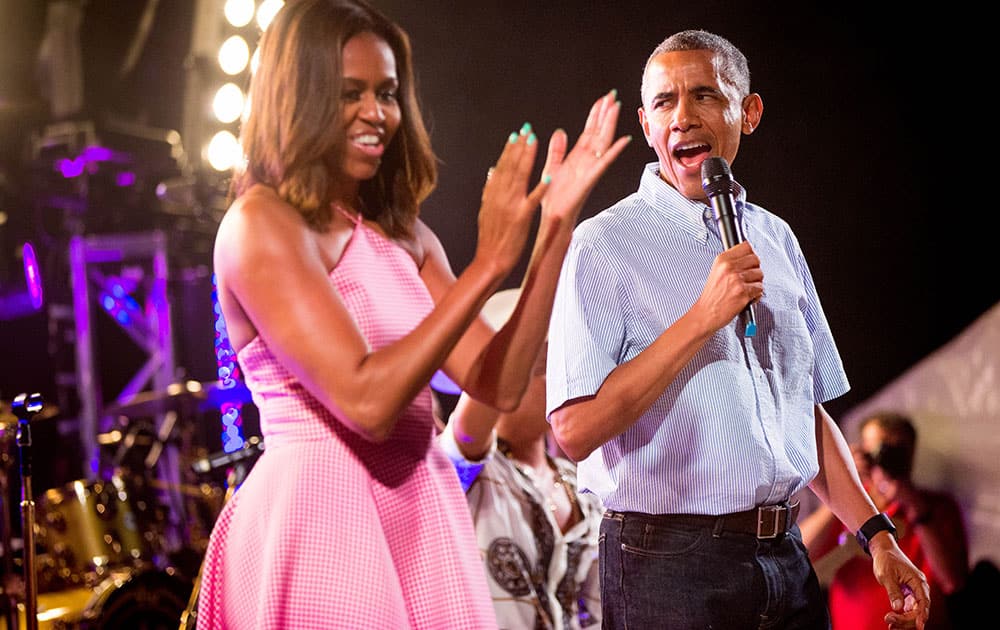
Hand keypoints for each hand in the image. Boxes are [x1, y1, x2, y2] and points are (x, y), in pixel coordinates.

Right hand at [474, 124, 549, 276]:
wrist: (490, 259)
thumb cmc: (490, 238)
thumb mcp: (485, 210)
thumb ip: (489, 190)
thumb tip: (491, 171)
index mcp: (492, 195)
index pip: (501, 167)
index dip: (509, 150)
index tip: (515, 135)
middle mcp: (500, 197)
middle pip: (510, 167)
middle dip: (519, 147)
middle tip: (526, 130)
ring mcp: (511, 206)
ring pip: (519, 176)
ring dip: (527, 158)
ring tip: (533, 141)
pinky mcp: (522, 217)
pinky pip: (533, 199)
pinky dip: (541, 187)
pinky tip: (550, 176)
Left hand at [537, 89, 631, 225]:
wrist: (554, 215)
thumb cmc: (554, 196)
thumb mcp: (553, 167)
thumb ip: (557, 150)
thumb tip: (560, 132)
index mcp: (578, 156)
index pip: (589, 130)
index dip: (596, 114)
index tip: (603, 99)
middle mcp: (587, 160)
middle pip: (599, 132)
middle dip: (605, 113)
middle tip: (612, 95)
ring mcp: (591, 168)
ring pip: (603, 141)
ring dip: (610, 124)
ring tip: (616, 107)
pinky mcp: (590, 178)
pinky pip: (604, 162)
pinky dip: (614, 152)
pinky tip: (623, 141)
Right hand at [693, 241, 762, 330]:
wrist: (706, 313)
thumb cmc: (711, 296)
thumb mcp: (716, 272)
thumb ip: (731, 262)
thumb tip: (748, 255)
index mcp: (721, 260)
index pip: (746, 246)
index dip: (750, 254)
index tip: (748, 261)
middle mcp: (729, 267)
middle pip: (755, 259)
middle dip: (754, 269)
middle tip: (748, 277)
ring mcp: (736, 280)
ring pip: (760, 274)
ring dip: (756, 283)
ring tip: (746, 288)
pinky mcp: (743, 292)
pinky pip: (760, 288)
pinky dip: (756, 294)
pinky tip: (747, 297)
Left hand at [871, 535, 930, 628]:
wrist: (883, 550)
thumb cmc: (886, 560)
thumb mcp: (887, 575)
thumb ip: (894, 591)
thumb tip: (899, 608)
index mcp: (918, 581)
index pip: (924, 601)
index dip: (922, 615)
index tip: (919, 625)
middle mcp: (920, 587)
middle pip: (919, 609)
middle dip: (907, 618)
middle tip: (889, 620)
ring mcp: (915, 591)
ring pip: (914, 611)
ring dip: (904, 619)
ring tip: (890, 624)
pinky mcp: (909, 594)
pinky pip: (909, 608)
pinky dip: (902, 615)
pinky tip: (892, 620)